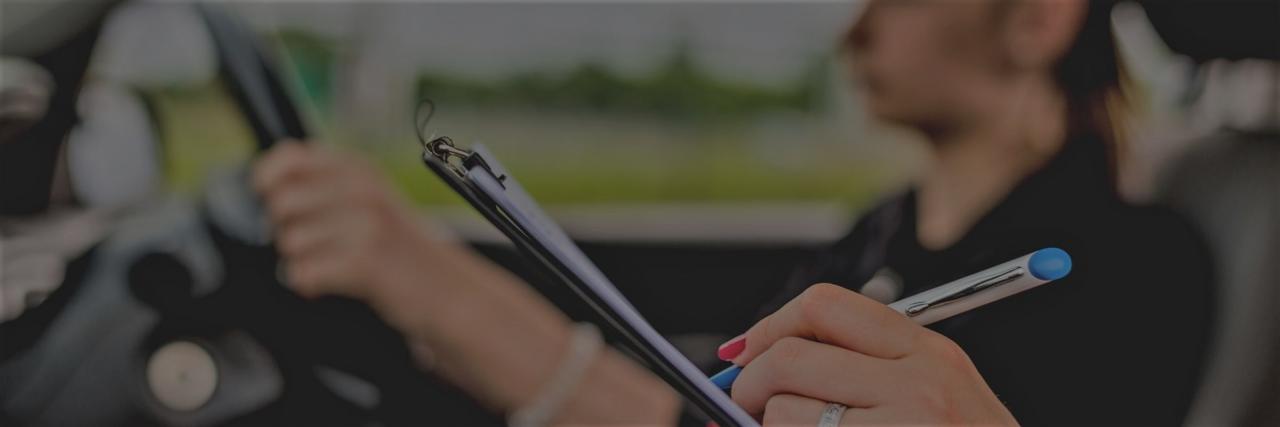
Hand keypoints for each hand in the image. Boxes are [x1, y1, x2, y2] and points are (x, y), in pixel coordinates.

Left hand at [252, 142, 431, 300]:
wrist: (448, 288)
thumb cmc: (401, 249)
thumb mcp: (370, 201)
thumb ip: (325, 185)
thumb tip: (263, 186)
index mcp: (360, 169)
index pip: (290, 157)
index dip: (269, 180)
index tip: (272, 199)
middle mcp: (362, 190)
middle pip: (281, 203)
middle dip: (286, 229)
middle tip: (318, 244)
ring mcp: (365, 225)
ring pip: (289, 241)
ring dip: (302, 261)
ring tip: (333, 264)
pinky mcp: (363, 262)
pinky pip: (303, 273)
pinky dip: (310, 284)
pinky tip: (331, 284)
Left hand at [720, 283, 1016, 425]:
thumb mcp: (939, 393)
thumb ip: (868, 367)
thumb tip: (765, 356)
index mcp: (930, 351)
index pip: (825, 306)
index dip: (770, 325)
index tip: (747, 350)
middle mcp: (919, 384)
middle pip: (791, 357)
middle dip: (751, 382)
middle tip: (746, 404)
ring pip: (785, 413)